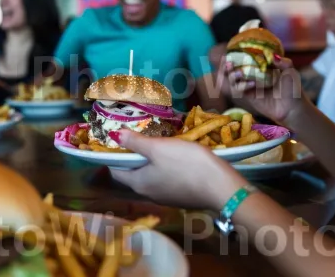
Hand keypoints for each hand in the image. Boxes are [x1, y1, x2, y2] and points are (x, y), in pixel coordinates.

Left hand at [110, 130, 248, 210]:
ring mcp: (166, 198)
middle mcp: (148, 194)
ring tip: (160, 145)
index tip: (122, 139)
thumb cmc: (186, 163)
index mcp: (138, 184)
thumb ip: (136, 142)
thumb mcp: (159, 147)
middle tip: (143, 137)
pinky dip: (166, 169)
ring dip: (152, 163)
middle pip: (134, 174)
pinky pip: (166, 181)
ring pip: (151, 177)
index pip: (117, 171)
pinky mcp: (180, 197)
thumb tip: (114, 136)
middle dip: (135, 157)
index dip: (116, 156)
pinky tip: (177, 158)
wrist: (220, 186)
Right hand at [220, 56, 308, 124]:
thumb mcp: (290, 72)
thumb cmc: (292, 88)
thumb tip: (272, 56)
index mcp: (260, 66)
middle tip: (227, 61)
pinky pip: (239, 90)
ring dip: (232, 75)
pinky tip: (251, 84)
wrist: (292, 108)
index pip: (244, 57)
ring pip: (233, 79)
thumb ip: (283, 62)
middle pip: (233, 68)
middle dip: (227, 65)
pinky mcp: (249, 96)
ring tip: (239, 73)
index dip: (235, 53)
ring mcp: (249, 86)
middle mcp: (252, 75)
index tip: (230, 49)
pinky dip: (242, 86)